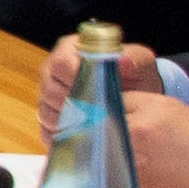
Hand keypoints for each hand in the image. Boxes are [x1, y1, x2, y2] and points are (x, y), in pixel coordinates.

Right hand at [35, 30, 167, 129]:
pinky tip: (84, 137)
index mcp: (71, 50)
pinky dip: (65, 137)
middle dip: (75, 105)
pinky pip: (47, 131)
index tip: (95, 91)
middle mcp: (53, 72)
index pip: (61, 62)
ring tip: (94, 126)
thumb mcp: (141, 63)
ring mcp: (48, 96)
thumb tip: (123, 61)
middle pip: (50, 89)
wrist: (135, 99)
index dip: (76, 78)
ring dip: (71, 123)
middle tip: (97, 113)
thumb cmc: (135, 77)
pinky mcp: (49, 119)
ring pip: (47, 112)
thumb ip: (135, 59)